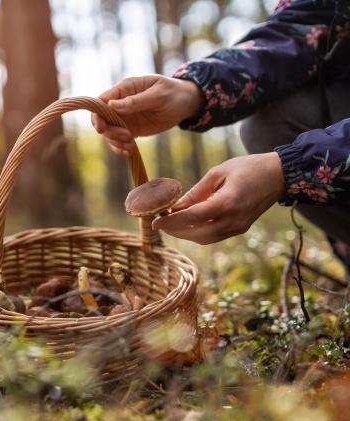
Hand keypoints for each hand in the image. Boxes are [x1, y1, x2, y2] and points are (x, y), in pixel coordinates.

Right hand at [91, 75, 203, 155]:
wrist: (186, 103)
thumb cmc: (173, 93)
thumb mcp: (158, 95)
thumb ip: (136, 101)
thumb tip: (112, 105)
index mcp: (124, 89)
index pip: (101, 102)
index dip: (97, 115)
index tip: (102, 129)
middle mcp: (120, 104)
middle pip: (102, 120)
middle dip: (109, 132)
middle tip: (126, 136)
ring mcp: (125, 118)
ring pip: (109, 133)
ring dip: (116, 141)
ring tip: (131, 145)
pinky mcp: (131, 129)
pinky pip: (119, 140)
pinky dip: (121, 148)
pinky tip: (130, 151)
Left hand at [151, 153, 286, 243]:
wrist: (279, 175)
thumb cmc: (247, 167)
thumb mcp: (217, 173)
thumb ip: (196, 192)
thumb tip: (175, 206)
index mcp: (227, 203)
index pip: (192, 218)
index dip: (171, 221)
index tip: (155, 221)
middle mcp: (233, 220)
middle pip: (196, 234)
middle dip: (175, 231)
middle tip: (160, 223)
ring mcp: (238, 227)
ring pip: (205, 238)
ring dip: (185, 234)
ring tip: (170, 224)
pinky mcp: (241, 229)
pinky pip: (214, 236)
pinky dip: (198, 233)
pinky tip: (187, 224)